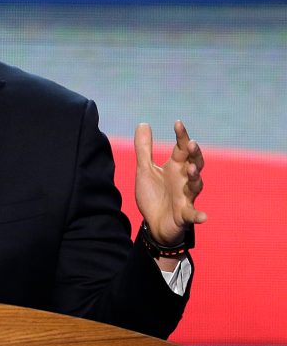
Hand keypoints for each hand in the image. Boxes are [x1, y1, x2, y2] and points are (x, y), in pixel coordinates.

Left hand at [134, 120, 206, 246]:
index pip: (182, 148)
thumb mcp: (145, 169)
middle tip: (191, 144)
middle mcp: (184, 180)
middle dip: (194, 154)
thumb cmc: (153, 194)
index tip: (178, 123)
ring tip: (191, 169)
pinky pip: (193, 215)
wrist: (153, 223)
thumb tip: (143, 123)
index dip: (182, 136)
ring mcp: (186, 197)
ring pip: (195, 185)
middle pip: (195, 163)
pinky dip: (198, 215)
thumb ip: (144, 148)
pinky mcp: (184, 215)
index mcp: (176, 168)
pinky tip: (203, 216)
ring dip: (195, 177)